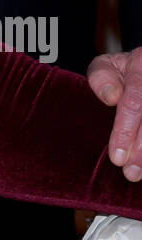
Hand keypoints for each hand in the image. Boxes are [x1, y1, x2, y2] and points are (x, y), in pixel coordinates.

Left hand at [87, 47, 141, 180]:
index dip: (125, 131)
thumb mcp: (106, 66)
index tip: (116, 157)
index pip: (133, 102)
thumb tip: (111, 97)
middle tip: (129, 172)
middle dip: (141, 149)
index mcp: (140, 65)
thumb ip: (101, 77)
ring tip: (137, 174)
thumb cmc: (121, 72)